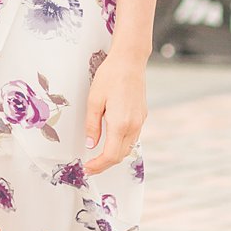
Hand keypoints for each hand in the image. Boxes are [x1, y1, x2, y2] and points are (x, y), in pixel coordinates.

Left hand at [84, 50, 146, 176]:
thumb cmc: (110, 77)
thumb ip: (92, 125)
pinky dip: (121, 145)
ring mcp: (140, 121)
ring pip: (128, 148)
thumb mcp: (94, 100)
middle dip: (105, 164)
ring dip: (114, 156)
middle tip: (90, 166)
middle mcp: (133, 125)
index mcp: (120, 124)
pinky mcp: (142, 116)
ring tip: (98, 156)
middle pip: (120, 156)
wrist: (130, 61)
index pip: (110, 155)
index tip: (87, 168)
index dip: (98, 166)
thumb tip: (90, 145)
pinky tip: (111, 141)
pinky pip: (132, 138)